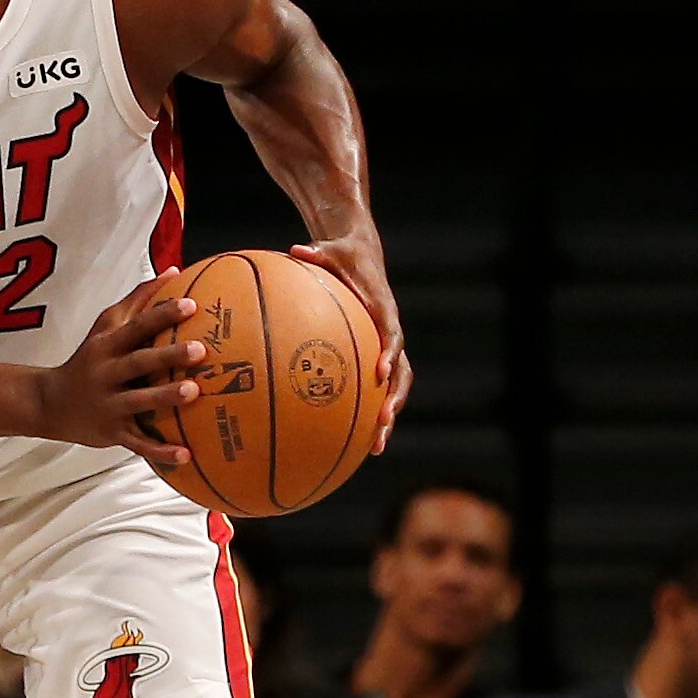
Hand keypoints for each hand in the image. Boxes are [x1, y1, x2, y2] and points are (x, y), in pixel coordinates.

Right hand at [34, 277, 200, 467]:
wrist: (50, 404)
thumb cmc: (89, 360)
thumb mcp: (105, 327)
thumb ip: (138, 301)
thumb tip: (173, 272)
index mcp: (106, 346)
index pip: (135, 327)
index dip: (161, 315)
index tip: (190, 305)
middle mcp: (105, 374)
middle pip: (138, 362)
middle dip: (167, 356)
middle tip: (200, 350)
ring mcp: (108, 405)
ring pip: (138, 402)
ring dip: (164, 397)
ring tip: (193, 392)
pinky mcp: (111, 433)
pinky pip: (138, 444)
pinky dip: (160, 452)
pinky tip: (186, 455)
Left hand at [289, 232, 409, 451]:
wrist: (361, 254)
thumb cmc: (344, 254)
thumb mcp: (332, 249)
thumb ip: (318, 254)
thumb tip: (296, 249)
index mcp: (382, 310)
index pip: (392, 334)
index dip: (390, 353)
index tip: (381, 373)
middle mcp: (389, 333)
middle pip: (401, 373)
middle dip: (394, 399)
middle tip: (383, 420)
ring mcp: (384, 348)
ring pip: (394, 389)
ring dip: (386, 418)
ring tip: (373, 448)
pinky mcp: (375, 356)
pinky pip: (374, 388)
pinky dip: (366, 412)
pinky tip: (350, 441)